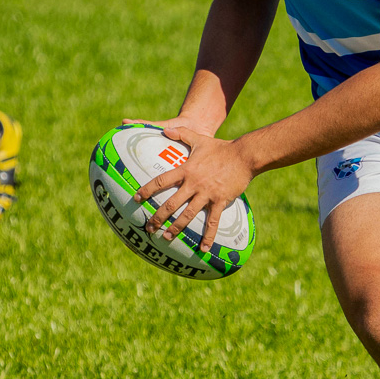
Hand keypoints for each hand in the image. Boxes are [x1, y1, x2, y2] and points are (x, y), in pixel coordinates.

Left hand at [132, 127, 252, 248]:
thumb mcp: (199, 139)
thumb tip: (166, 130)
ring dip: (176, 228)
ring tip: (167, 238)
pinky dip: (208, 236)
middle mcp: (193, 184)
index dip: (147, 190)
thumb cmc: (221, 147)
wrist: (243, 155)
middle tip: (148, 228)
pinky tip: (203, 249)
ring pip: (188, 215)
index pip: (161, 181)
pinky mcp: (220, 201)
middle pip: (171, 203)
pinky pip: (212, 222)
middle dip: (158, 217)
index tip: (137, 198)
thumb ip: (181, 134)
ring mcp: (207, 194)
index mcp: (186, 170)